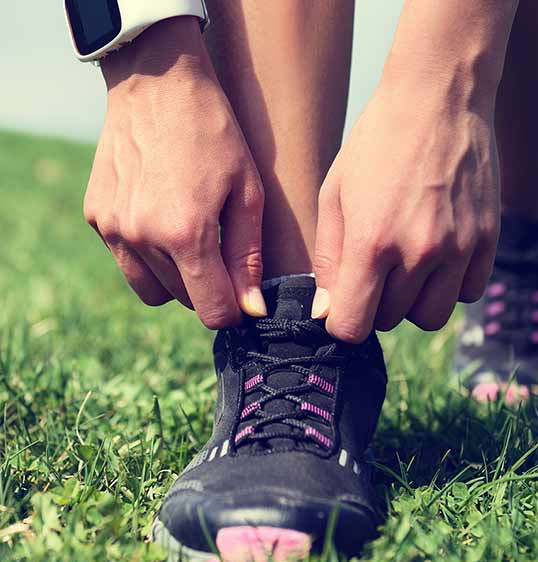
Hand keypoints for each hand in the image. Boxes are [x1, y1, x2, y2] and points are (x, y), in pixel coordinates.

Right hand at [84, 17, 266, 328]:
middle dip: (207, 287)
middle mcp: (142, 237)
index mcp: (186, 233)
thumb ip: (247, 257)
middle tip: (218, 250)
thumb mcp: (247, 192)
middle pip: (184, 300)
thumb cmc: (214, 133)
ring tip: (189, 235)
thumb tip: (250, 309)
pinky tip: (160, 218)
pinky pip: (128, 262)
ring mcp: (113, 229)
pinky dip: (148, 255)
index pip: (211, 310)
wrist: (158, 83)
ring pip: (153, 289)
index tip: (241, 295)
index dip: (232, 310)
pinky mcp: (96, 217)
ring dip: (177, 277)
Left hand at [313, 73, 499, 341]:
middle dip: (373, 304)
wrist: (438, 97)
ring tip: (404, 266)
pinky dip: (448, 286)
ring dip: (411, 302)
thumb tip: (325, 312)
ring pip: (430, 317)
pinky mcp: (487, 239)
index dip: (341, 321)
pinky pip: (467, 294)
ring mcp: (459, 247)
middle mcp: (418, 252)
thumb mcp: (334, 196)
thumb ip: (328, 259)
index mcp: (371, 242)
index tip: (343, 303)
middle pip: (388, 321)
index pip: (352, 326)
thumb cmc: (375, 145)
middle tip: (373, 268)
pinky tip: (436, 256)